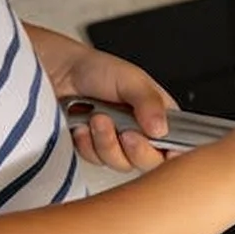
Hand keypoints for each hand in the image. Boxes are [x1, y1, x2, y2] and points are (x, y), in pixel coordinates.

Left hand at [30, 24, 174, 172]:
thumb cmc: (95, 69)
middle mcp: (141, 133)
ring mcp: (117, 144)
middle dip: (137, 149)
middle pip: (151, 162)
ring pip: (122, 163)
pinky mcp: (93, 150)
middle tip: (127, 133)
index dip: (174, 153)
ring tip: (97, 118)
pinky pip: (96, 161)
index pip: (178, 145)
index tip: (166, 151)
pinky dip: (87, 144)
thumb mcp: (131, 79)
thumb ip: (149, 103)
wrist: (56, 72)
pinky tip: (82, 126)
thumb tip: (161, 129)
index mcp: (160, 117)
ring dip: (107, 142)